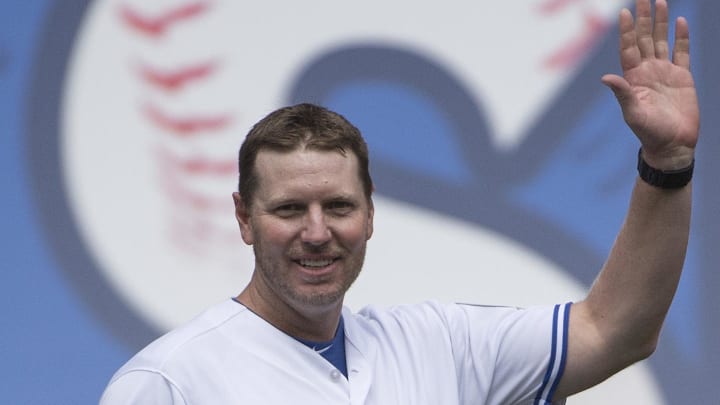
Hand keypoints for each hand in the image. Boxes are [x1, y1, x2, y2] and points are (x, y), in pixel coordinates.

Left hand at [602, 0, 698, 169]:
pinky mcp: (682, 77)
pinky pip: (682, 52)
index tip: (623, 12)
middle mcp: (647, 71)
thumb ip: (622, 94)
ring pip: (662, 41)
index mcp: (633, 78)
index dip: (625, 31)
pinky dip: (681, 37)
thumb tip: (605, 77)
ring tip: (660, 2)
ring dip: (660, 22)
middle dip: (643, 18)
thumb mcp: (633, 113)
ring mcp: (664, 73)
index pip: (628, 48)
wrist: (672, 145)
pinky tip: (679, 22)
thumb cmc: (649, 133)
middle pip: (644, 39)